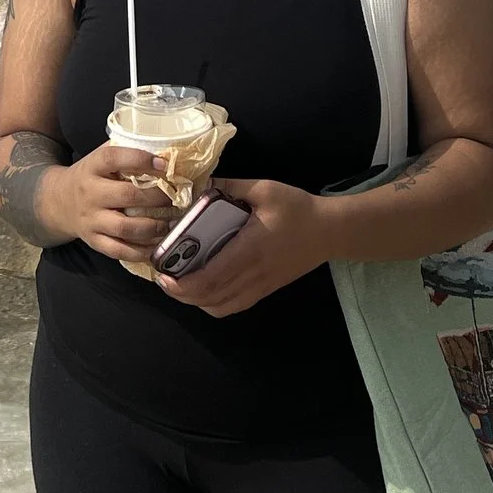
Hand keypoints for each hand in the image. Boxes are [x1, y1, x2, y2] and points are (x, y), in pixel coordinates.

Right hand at [48, 143, 175, 263]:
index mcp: (92, 167)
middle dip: (157, 197)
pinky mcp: (94, 240)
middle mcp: (89, 193)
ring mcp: (91, 220)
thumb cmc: (90, 176)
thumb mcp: (99, 158)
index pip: (114, 158)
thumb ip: (125, 151)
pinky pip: (119, 250)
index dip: (140, 160)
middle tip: (176, 197)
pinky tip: (156, 245)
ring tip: (170, 223)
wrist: (58, 202)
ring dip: (153, 227)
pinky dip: (140, 251)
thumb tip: (164, 149)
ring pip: (124, 228)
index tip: (164, 164)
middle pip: (126, 196)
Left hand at [157, 178, 326, 316]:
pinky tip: (204, 288)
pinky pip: (234, 306)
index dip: (182, 284)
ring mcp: (261, 286)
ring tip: (179, 283)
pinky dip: (213, 304)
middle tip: (163, 278)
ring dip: (196, 301)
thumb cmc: (297, 208)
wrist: (330, 231)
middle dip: (181, 294)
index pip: (210, 278)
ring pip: (221, 307)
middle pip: (210, 298)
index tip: (162, 274)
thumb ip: (230, 187)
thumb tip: (198, 184)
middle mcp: (253, 274)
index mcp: (249, 250)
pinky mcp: (266, 289)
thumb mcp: (264, 189)